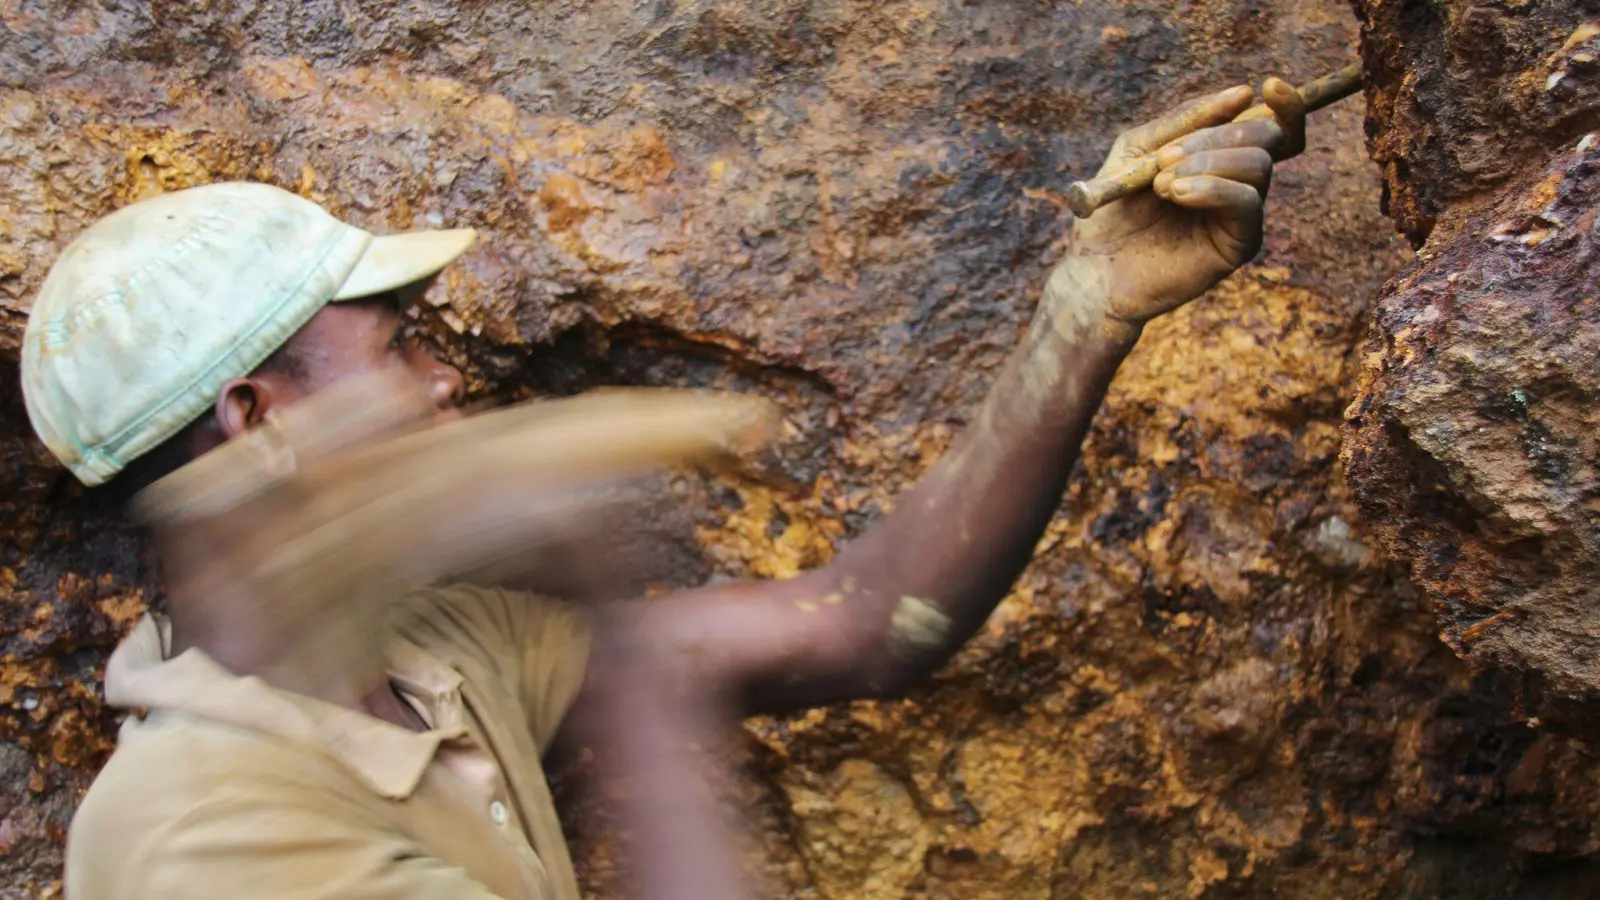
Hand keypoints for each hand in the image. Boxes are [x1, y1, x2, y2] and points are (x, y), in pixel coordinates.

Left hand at [1041, 78, 1307, 341]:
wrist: (1095, 268)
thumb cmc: (1112, 210)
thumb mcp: (1139, 149)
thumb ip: (1185, 120)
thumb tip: (1244, 93)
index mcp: (1220, 157)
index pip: (1272, 124)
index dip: (1284, 103)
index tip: (1271, 84)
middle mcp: (1238, 182)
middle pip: (1266, 137)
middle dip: (1217, 136)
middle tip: (1165, 159)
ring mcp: (1241, 214)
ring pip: (1258, 165)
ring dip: (1207, 163)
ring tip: (1162, 184)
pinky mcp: (1239, 244)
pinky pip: (1247, 202)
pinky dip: (1212, 188)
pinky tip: (1177, 194)